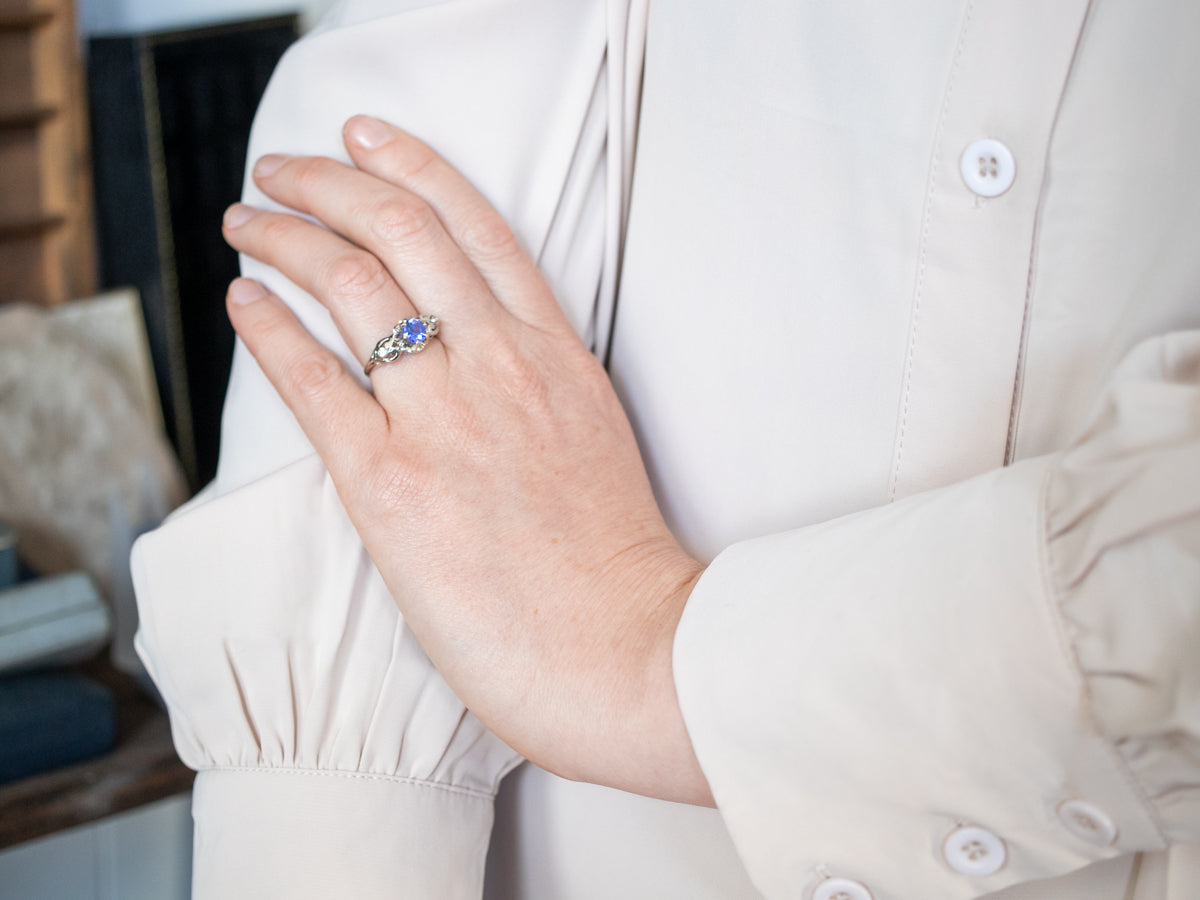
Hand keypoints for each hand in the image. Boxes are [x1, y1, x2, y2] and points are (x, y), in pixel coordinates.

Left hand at [220, 115, 713, 805]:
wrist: (633, 649)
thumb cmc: (617, 565)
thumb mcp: (593, 439)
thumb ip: (535, 388)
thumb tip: (468, 365)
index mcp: (556, 355)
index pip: (475, 227)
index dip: (412, 166)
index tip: (366, 139)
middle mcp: (500, 366)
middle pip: (400, 231)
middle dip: (327, 183)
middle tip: (282, 170)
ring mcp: (446, 419)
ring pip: (350, 285)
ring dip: (284, 238)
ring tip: (247, 222)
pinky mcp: (393, 485)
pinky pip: (313, 382)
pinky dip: (269, 329)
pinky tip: (242, 302)